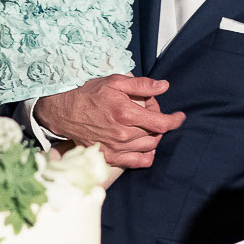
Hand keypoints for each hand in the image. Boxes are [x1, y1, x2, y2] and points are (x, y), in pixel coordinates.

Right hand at [35, 74, 185, 168]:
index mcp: (126, 114)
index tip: (180, 116)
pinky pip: (137, 162)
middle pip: (156, 134)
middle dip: (158, 122)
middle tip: (148, 111)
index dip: (175, 120)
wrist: (63, 112)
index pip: (162, 123)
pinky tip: (144, 146)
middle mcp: (123, 134)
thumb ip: (141, 85)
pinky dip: (146, 155)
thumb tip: (164, 86)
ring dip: (153, 136)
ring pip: (149, 147)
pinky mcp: (109, 158)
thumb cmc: (89, 94)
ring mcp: (116, 149)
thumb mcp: (114, 81)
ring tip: (143, 125)